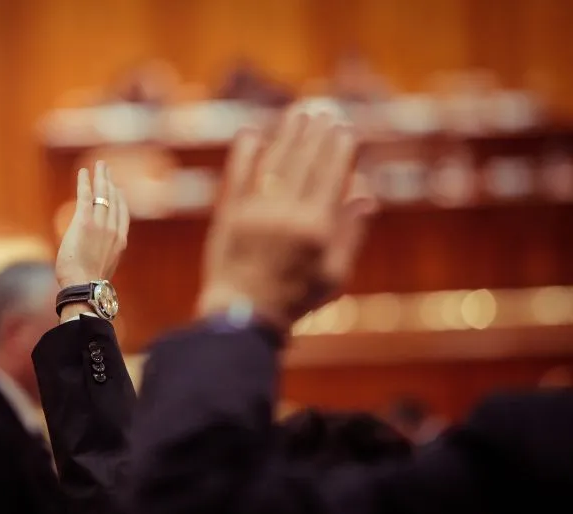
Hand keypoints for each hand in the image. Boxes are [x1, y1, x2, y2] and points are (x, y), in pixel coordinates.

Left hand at [55, 160, 129, 288]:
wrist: (84, 286)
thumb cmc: (89, 283)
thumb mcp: (103, 269)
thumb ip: (102, 257)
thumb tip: (95, 258)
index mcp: (120, 241)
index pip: (122, 214)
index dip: (120, 199)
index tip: (118, 189)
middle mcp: (113, 230)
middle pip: (114, 200)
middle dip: (110, 183)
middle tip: (107, 170)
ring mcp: (100, 225)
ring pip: (102, 194)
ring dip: (100, 177)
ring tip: (99, 165)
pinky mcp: (84, 222)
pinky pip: (85, 196)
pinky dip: (84, 182)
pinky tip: (83, 172)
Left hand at [199, 106, 375, 330]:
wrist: (243, 317)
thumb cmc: (295, 300)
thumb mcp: (334, 275)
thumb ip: (351, 233)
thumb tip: (367, 194)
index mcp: (317, 228)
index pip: (332, 177)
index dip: (339, 150)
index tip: (345, 130)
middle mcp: (287, 215)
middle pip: (304, 163)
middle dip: (316, 133)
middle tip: (323, 111)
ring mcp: (255, 213)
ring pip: (275, 163)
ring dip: (287, 134)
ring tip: (298, 113)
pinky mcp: (229, 216)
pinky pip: (238, 177)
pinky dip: (245, 154)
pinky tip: (252, 134)